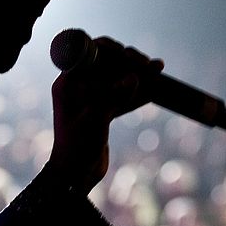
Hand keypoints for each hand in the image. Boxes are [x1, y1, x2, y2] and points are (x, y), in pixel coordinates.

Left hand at [46, 37, 163, 194]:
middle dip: (128, 60)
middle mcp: (77, 86)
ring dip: (137, 73)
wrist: (76, 175)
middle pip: (105, 63)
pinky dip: (138, 91)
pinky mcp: (102, 111)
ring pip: (116, 78)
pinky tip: (156, 87)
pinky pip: (121, 95)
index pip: (87, 54)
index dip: (109, 49)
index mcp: (68, 82)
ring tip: (158, 68)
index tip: (128, 54)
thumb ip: (113, 96)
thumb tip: (134, 77)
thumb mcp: (96, 119)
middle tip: (148, 64)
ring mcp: (90, 98)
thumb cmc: (78, 147)